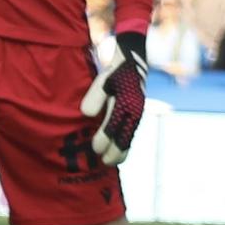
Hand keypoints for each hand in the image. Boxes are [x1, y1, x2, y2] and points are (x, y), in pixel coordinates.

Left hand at [79, 32, 147, 165]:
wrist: (133, 62)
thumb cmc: (114, 72)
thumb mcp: (103, 81)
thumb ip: (95, 97)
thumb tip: (87, 115)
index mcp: (125, 104)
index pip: (113, 128)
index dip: (103, 140)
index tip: (94, 149)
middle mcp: (134, 112)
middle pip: (124, 138)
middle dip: (115, 153)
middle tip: (104, 163)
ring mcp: (137, 113)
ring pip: (130, 137)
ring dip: (121, 150)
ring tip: (111, 162)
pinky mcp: (137, 113)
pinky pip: (132, 132)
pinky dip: (126, 143)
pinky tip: (120, 150)